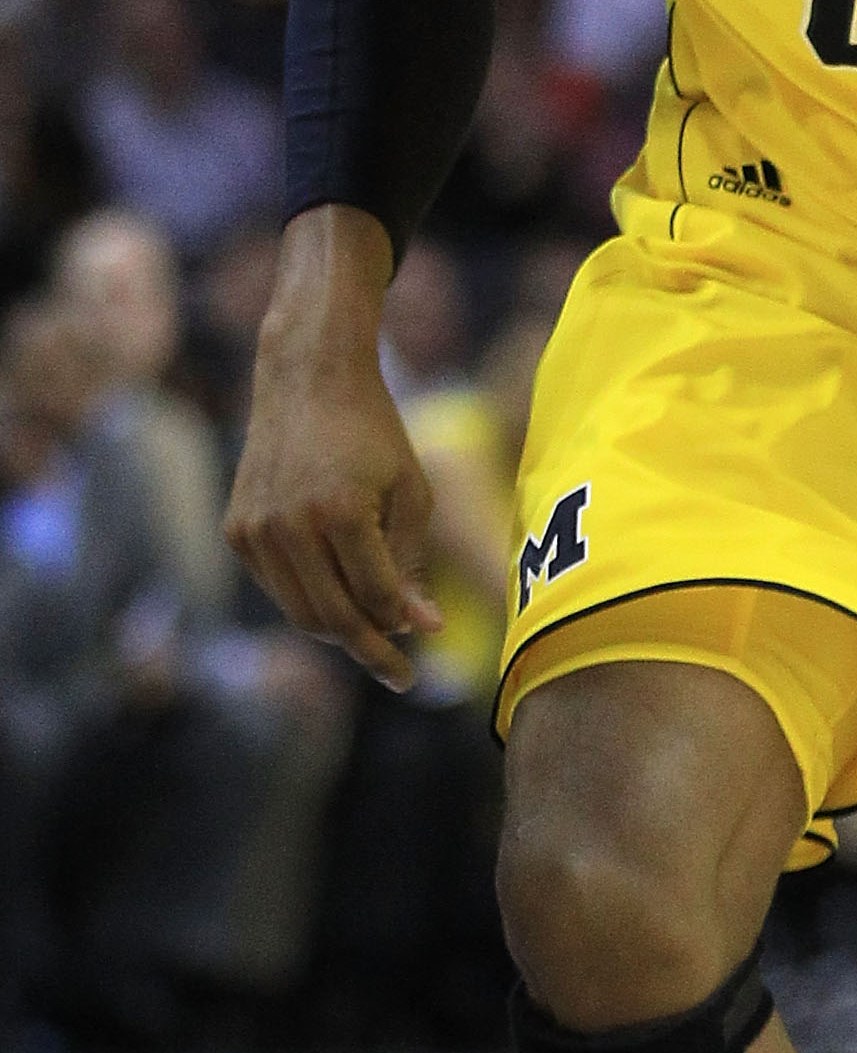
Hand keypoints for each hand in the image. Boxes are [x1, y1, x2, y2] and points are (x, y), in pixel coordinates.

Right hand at [225, 209, 442, 694]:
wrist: (307, 379)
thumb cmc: (373, 433)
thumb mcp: (410, 492)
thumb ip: (411, 563)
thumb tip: (423, 628)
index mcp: (341, 513)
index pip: (376, 599)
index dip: (401, 630)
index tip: (420, 651)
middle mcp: (290, 526)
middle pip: (332, 619)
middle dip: (370, 650)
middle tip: (398, 674)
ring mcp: (256, 529)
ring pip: (300, 612)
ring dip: (339, 633)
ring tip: (372, 638)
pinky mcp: (236, 529)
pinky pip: (277, 588)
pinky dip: (308, 601)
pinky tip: (337, 596)